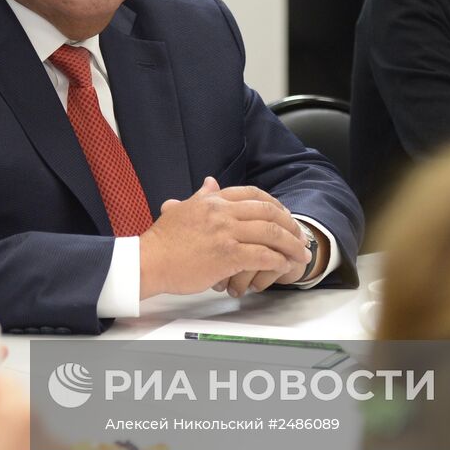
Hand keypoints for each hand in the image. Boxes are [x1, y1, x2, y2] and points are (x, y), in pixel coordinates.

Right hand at [140, 178, 310, 298]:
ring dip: (291, 245)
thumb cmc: (161, 241)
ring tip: (301, 255)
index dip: (274, 204)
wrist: (148, 261)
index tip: (284, 215)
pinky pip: (263, 256)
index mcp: (213, 201)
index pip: (253, 194)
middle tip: (300, 236)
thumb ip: (201, 196)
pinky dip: (278, 262)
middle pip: (268, 212)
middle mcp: (222, 213)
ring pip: (271, 234)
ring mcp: (226, 234)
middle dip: (290, 225)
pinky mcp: (228, 256)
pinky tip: (284, 267)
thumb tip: (211, 182)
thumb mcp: (181, 209)